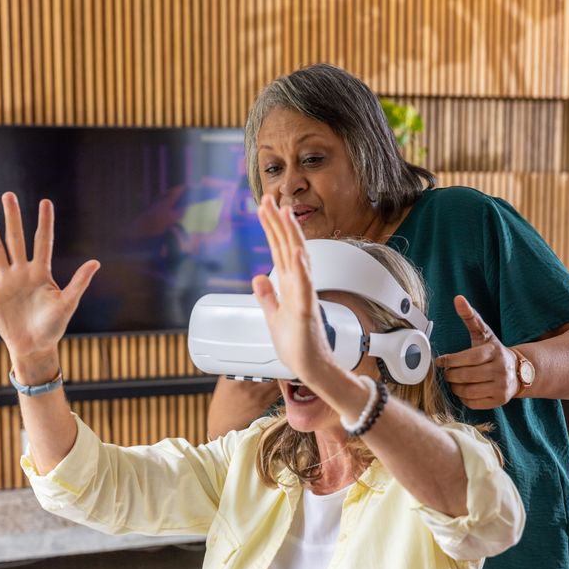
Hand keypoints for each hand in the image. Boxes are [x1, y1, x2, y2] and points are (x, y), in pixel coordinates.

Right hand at [0, 193, 99, 364]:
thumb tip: (96, 262)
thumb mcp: (67, 304)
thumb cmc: (53, 327)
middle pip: (16, 240)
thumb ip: (78, 283)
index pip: (43, 242)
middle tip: (8, 195)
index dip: (44, 223)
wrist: (34, 347)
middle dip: (13, 218)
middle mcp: (23, 273)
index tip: (45, 202)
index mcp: (42, 273)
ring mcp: (7, 282)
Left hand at [251, 195, 334, 383]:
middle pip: (287, 247)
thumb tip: (257, 277)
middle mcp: (298, 286)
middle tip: (268, 198)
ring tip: (284, 213)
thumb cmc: (297, 346)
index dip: (272, 228)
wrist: (310, 369)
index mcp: (289, 285)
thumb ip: (266, 296)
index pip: (279, 249)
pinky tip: (297, 252)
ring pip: (297, 259)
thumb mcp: (273, 316)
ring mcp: (303, 296)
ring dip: (291, 235)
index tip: (264, 207)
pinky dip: (301, 269)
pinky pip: (304, 287)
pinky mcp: (305, 312)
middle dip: (278, 222)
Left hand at [435, 295, 518, 408]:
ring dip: (455, 387)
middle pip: (464, 376)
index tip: (440, 361)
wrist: (520, 371)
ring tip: (454, 381)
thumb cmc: (495, 352)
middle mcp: (500, 369)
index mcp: (495, 351)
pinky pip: (472, 403)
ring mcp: (501, 386)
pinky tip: (464, 390)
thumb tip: (458, 298)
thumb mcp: (484, 333)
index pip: (467, 358)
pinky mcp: (499, 400)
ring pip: (467, 391)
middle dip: (450, 375)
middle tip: (447, 372)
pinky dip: (463, 398)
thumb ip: (470, 317)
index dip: (449, 361)